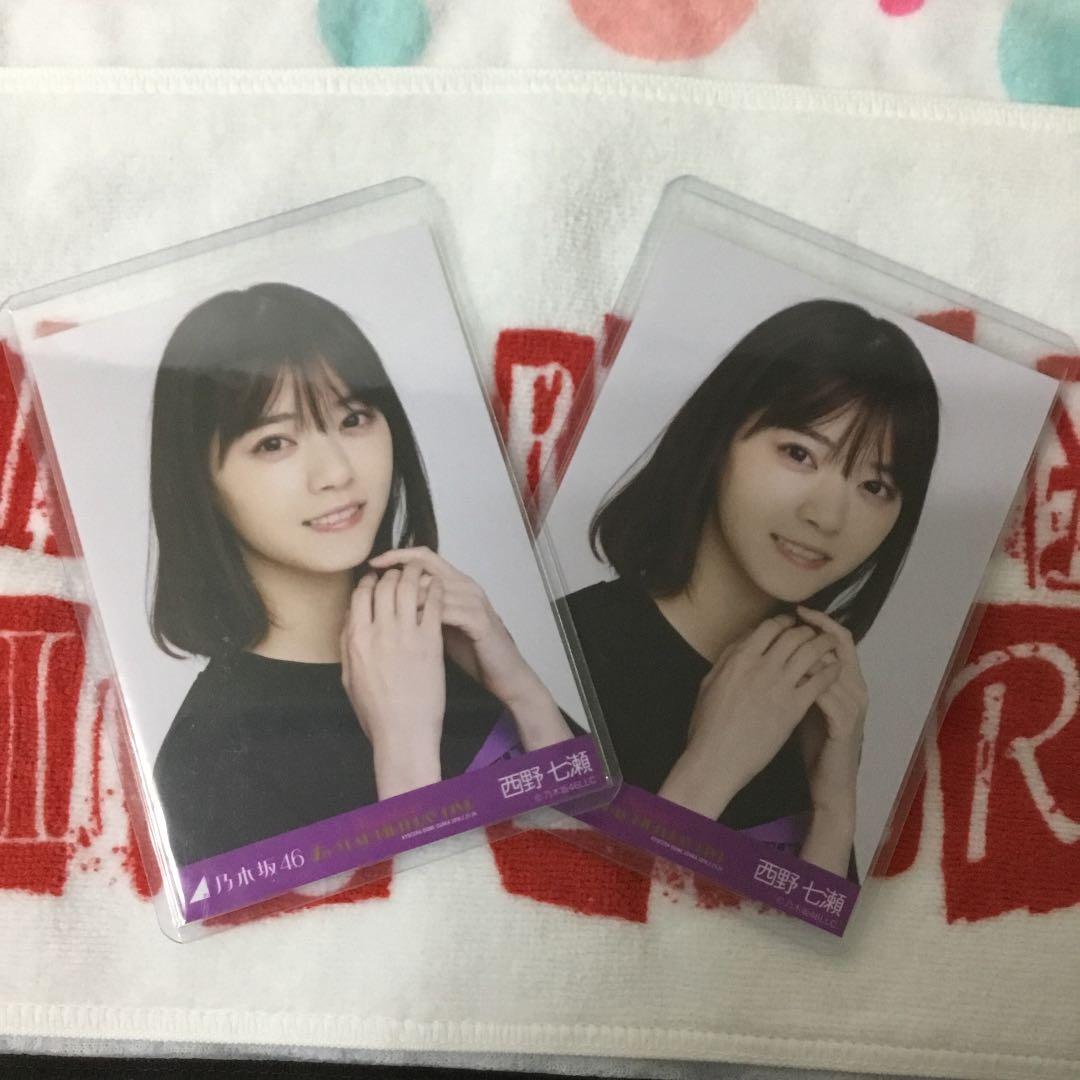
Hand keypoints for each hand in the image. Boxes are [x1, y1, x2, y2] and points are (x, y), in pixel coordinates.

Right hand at [340, 563, 445, 798]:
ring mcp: (406, 634)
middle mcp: (379, 630)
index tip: (378, 578)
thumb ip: (347, 645)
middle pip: (385, 585)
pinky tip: (438, 585)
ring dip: (415, 573)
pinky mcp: (430, 641)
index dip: (370, 581)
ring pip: (409, 587)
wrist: (403, 732)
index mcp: (356, 638)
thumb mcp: (349, 678)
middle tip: (402, 571)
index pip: (361, 594)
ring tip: (421, 568)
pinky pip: (433, 604)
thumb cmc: (375, 711)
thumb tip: (349, 620)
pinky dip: (434, 589)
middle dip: (393, 573)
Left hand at [368, 547, 571, 749]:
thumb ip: (421, 607)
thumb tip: (385, 600)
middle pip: (424, 569)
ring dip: (405, 599)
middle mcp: (465, 585)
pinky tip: (406, 629)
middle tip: (371, 590)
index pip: (424, 555)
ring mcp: (474, 601)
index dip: (397, 555)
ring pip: (431, 589)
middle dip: (395, 578)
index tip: (372, 563)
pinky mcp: (479, 620)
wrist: (502, 672)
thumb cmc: (470, 648)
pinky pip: (445, 611)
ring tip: (383, 612)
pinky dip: (423, 617)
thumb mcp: (440, 622)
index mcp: (455, 582)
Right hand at [659, 613, 840, 818]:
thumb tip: (744, 641)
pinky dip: (830, 671)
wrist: (717, 758)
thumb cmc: (708, 725)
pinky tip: (836, 669)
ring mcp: (779, 686)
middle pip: (793, 636)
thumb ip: (728, 659)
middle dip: (808, 630)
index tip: (793, 623)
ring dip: (824, 644)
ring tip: (832, 643)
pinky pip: (819, 681)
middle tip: (816, 632)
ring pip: (809, 653)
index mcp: (739, 658)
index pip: (768, 627)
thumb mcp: (709, 683)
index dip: (784, 622)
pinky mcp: (794, 708)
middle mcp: (761, 666)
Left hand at [795, 606, 866, 822]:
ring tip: (782, 640)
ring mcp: (852, 706)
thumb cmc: (817, 741)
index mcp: (849, 681)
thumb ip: (804, 677)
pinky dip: (805, 680)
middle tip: (790, 616)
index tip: (798, 609)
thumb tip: (780, 650)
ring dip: (805, 653)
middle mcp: (856, 688)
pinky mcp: (843, 724)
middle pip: (839, 646)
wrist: (830, 782)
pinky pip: (824, 693)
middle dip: (814, 629)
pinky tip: (785, 675)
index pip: (841, 639)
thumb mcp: (810, 701)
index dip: (821, 622)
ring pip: (831, 666)